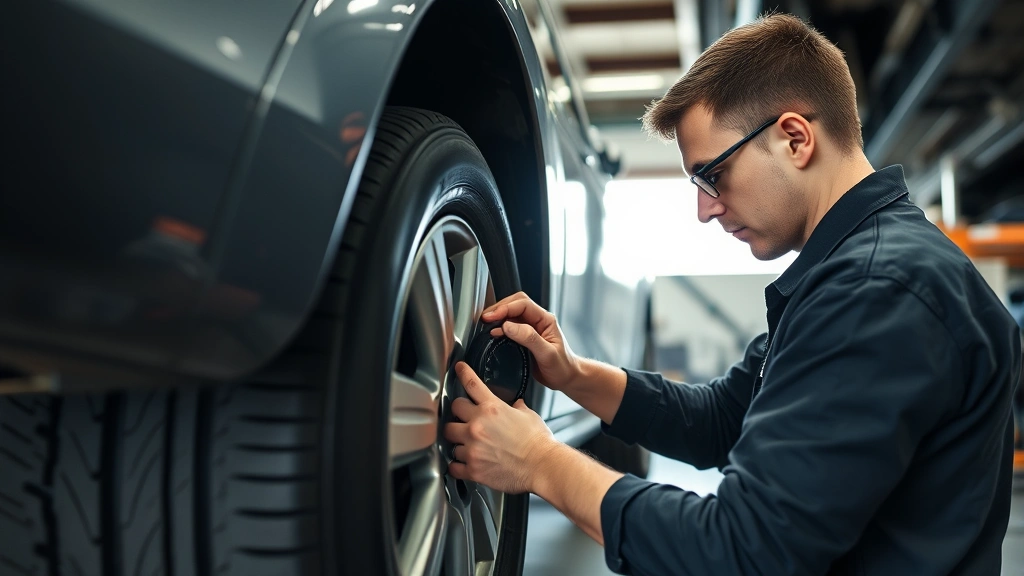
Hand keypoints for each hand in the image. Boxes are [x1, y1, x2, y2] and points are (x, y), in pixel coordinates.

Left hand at [444, 362, 557, 493]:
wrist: (542, 466)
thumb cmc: (538, 442)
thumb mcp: (529, 416)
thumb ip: (518, 408)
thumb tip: (516, 404)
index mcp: (492, 408)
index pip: (472, 384)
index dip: (463, 373)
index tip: (458, 368)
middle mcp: (477, 425)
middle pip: (453, 410)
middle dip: (458, 414)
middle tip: (464, 419)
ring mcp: (472, 447)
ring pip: (450, 440)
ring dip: (459, 442)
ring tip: (470, 446)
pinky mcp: (473, 468)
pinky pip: (453, 466)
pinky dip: (457, 465)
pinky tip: (464, 464)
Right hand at [481, 292, 581, 391]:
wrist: (566, 378)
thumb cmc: (562, 367)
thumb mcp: (547, 354)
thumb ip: (529, 338)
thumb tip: (508, 326)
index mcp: (546, 320)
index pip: (523, 304)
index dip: (505, 308)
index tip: (492, 316)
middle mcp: (538, 320)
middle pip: (515, 304)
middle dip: (499, 308)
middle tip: (485, 318)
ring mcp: (531, 328)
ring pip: (511, 314)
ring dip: (498, 317)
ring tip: (485, 324)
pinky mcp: (524, 337)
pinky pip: (509, 326)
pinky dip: (499, 327)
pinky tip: (492, 333)